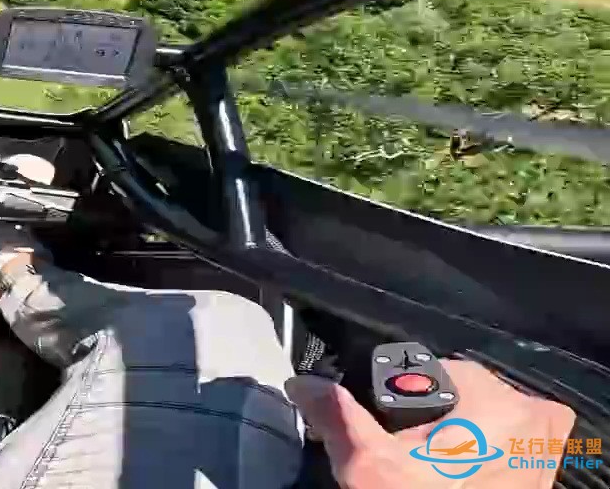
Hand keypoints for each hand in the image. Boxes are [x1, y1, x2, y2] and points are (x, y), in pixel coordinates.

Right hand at [287, 360, 575, 488]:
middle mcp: (538, 423)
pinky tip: (451, 479)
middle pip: (469, 396)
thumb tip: (303, 385)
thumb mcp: (370, 467)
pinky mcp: (542, 481)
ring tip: (431, 470)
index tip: (392, 429)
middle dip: (437, 416)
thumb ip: (338, 417)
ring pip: (490, 424)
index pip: (441, 372)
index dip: (406, 397)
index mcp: (502, 405)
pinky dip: (479, 460)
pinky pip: (507, 452)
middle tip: (411, 452)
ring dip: (460, 438)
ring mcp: (545, 456)